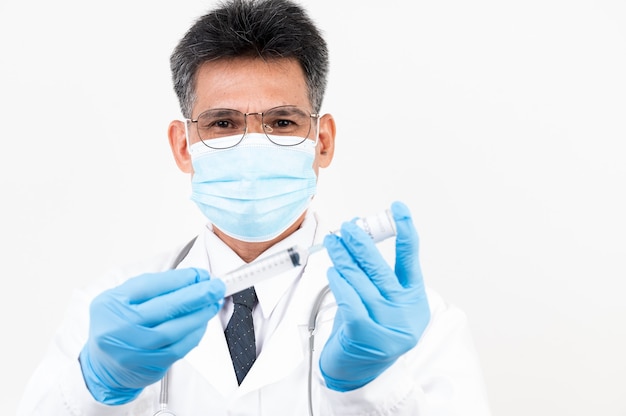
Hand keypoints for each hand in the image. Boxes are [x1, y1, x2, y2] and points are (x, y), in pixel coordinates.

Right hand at [79, 268, 224, 403]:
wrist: (104, 367)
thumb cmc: (116, 326)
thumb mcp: (121, 299)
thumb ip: (151, 287)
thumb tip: (191, 279)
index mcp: (112, 304)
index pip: (151, 286)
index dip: (180, 279)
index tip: (199, 274)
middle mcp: (121, 327)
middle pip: (166, 307)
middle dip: (197, 295)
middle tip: (215, 286)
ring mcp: (135, 349)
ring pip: (176, 329)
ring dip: (200, 314)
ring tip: (212, 303)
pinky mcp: (150, 365)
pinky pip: (180, 347)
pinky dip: (195, 333)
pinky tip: (202, 322)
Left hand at [319, 201, 429, 390]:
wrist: (360, 371)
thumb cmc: (371, 330)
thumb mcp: (385, 302)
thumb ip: (379, 275)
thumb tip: (361, 236)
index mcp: (415, 299)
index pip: (411, 258)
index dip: (405, 231)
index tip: (397, 209)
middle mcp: (405, 312)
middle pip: (381, 267)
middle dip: (361, 243)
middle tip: (348, 226)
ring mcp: (388, 325)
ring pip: (361, 281)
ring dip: (344, 258)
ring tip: (334, 243)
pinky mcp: (366, 335)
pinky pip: (349, 299)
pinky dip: (339, 282)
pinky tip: (333, 272)